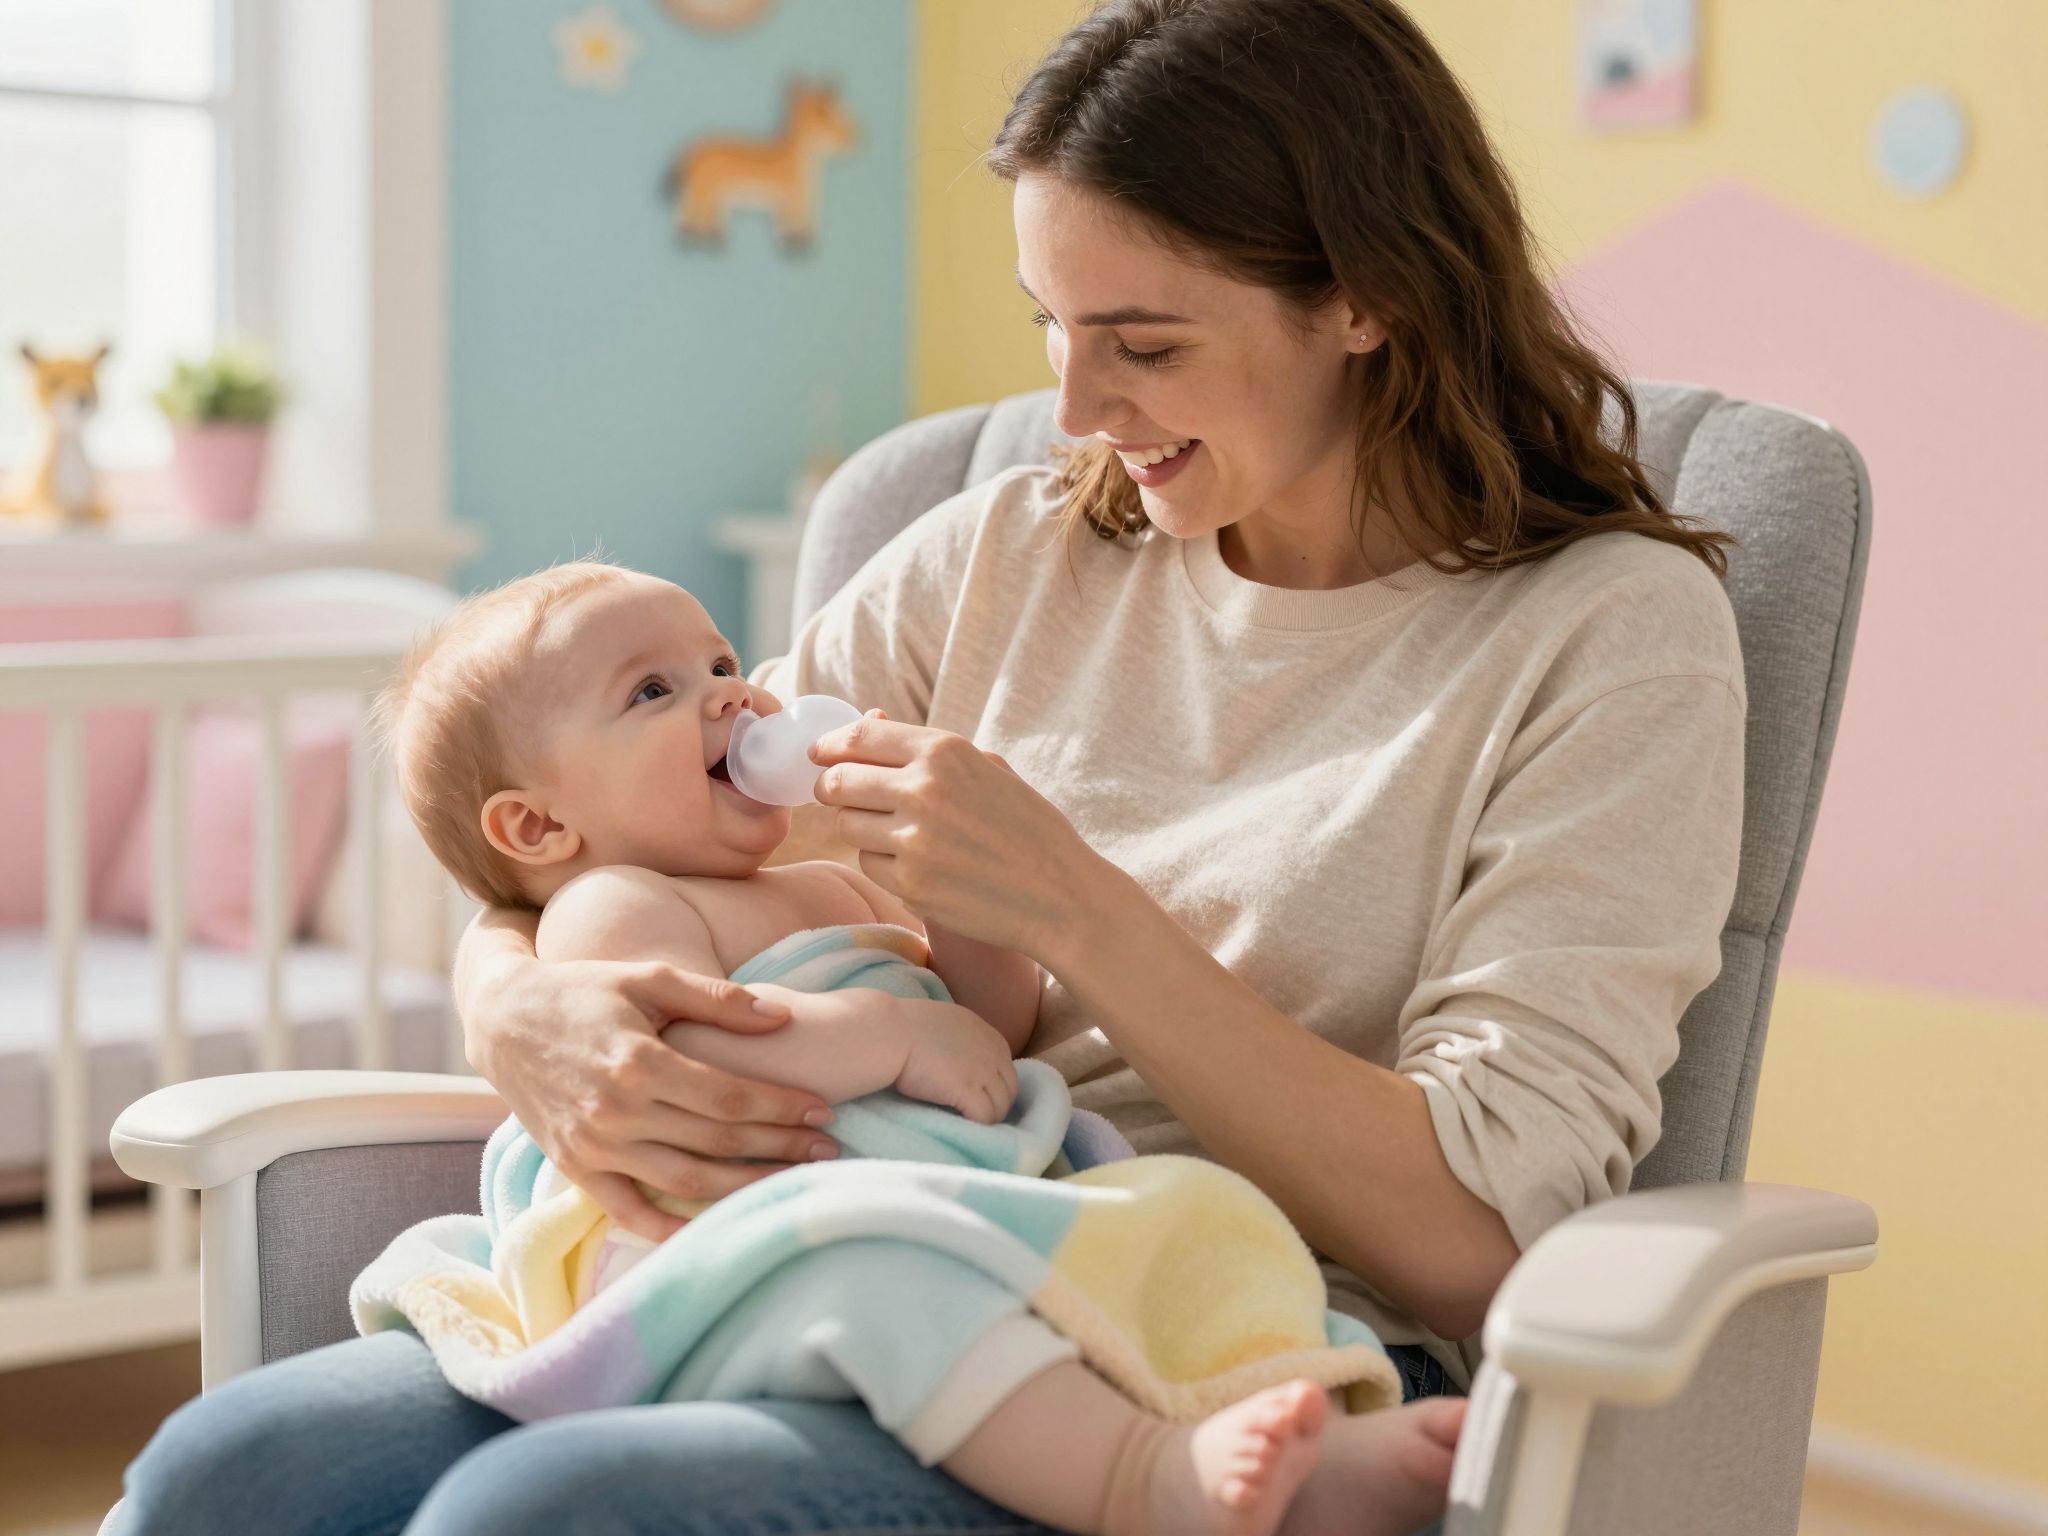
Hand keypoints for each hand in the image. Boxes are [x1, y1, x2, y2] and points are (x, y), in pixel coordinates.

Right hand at [466, 957, 839, 1241]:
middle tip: (828, 1148)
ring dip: (745, 1188)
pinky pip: (629, 1211)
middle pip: (717, 1141)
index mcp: (638, 1061)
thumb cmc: (584, 991)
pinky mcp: (575, 1168)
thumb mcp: (650, 979)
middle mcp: (616, 1111)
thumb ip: (718, 998)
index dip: (781, 1105)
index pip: (729, 1096)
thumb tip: (782, 1019)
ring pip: (685, 1182)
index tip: (823, 1108)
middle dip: (779, 1147)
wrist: (502, 1020)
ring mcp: (593, 1146)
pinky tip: (716, 1227)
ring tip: (792, 1183)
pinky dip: (670, 1228)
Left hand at [809, 711, 1093, 957]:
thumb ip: (928, 748)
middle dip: (831, 789)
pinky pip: (868, 865)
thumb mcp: (989, 770)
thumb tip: (868, 721)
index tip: (819, 754)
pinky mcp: (910, 884)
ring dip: (860, 828)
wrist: (1061, 895)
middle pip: (837, 782)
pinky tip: (917, 866)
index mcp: (945, 751)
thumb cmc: (1028, 829)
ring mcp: (914, 839)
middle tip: (839, 797)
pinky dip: (882, 865)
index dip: (828, 746)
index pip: (858, 737)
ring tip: (897, 835)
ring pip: (847, 825)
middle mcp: (924, 789)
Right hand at [892, 998, 1020, 1124]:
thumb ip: (964, 1041)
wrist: (890, 1031)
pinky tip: (960, 1127)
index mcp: (989, 1036)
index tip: (980, 1099)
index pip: (1007, 1071)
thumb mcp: (949, 1024)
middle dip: (995, 1106)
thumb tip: (962, 1060)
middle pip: (1009, 1090)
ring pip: (999, 1107)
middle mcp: (993, 1052)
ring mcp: (983, 1071)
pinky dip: (977, 1127)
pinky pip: (985, 1117)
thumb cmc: (906, 1027)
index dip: (994, 1088)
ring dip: (986, 1120)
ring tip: (967, 1126)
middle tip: (975, 1118)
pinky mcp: (968, 1089)